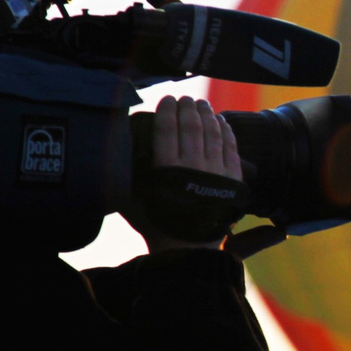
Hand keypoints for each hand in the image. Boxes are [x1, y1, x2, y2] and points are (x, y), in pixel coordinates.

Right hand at [125, 95, 244, 252]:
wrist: (188, 250)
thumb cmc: (157, 224)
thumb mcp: (135, 199)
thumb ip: (129, 175)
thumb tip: (117, 153)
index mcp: (167, 169)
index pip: (167, 128)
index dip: (167, 110)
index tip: (168, 100)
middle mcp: (193, 166)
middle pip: (191, 126)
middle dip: (188, 108)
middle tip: (186, 100)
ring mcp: (215, 172)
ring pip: (213, 134)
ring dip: (207, 115)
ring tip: (203, 105)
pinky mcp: (233, 180)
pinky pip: (231, 149)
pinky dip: (226, 132)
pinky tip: (222, 123)